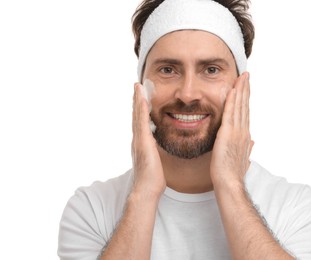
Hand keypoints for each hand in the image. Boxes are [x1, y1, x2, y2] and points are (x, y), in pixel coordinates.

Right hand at [131, 83, 165, 197]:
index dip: (140, 108)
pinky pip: (142, 122)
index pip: (141, 122)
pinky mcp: (142, 143)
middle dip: (136, 100)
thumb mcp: (155, 162)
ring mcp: (138, 140)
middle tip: (137, 86)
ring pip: (137, 116)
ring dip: (137, 100)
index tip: (141, 96)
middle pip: (136, 115)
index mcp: (142, 143)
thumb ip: (155, 154)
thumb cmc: (153, 179)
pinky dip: (141, 110)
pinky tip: (142, 99)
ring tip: (138, 87)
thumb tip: (158, 152)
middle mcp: (138, 139)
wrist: (147, 190)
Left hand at [210, 72, 253, 187]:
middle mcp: (243, 131)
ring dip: (241, 90)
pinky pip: (231, 113)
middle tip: (246, 75)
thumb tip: (253, 142)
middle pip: (245, 106)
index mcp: (245, 136)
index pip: (246, 113)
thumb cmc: (233, 174)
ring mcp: (237, 132)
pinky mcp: (228, 133)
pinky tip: (233, 89)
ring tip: (242, 77)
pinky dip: (232, 100)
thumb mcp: (242, 159)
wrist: (229, 182)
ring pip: (240, 106)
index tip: (246, 87)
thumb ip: (248, 149)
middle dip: (246, 89)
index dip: (246, 99)